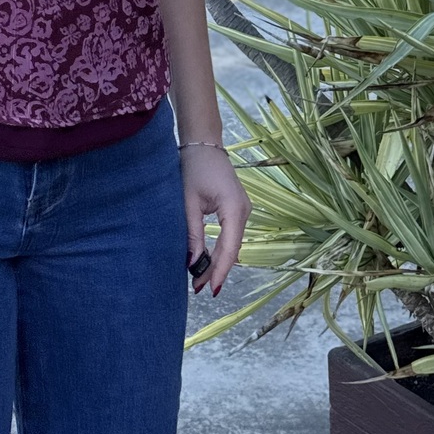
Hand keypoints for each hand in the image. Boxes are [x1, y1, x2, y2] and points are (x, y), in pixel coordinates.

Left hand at [179, 146, 251, 296]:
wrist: (203, 144)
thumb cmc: (194, 168)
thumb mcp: (189, 202)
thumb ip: (193, 234)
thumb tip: (192, 264)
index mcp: (234, 209)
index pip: (230, 248)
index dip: (220, 271)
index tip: (210, 290)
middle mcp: (244, 211)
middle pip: (233, 249)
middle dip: (217, 270)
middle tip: (199, 289)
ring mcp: (243, 210)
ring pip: (233, 243)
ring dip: (218, 261)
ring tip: (201, 279)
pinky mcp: (237, 209)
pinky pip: (231, 235)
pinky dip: (221, 249)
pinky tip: (209, 260)